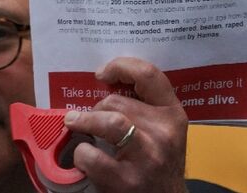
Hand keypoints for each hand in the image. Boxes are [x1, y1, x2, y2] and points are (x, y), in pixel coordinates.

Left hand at [64, 57, 188, 192]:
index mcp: (173, 115)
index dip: (121, 66)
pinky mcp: (126, 180)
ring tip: (74, 123)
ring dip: (84, 121)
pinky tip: (84, 156)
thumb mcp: (163, 132)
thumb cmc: (158, 165)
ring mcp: (146, 157)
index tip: (102, 73)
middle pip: (117, 101)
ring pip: (108, 121)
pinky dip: (81, 154)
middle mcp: (164, 133)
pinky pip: (92, 155)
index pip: (149, 75)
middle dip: (96, 107)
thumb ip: (144, 108)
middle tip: (89, 117)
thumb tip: (106, 83)